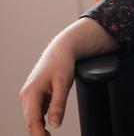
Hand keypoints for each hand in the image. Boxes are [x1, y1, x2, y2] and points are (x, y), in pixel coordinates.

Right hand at [20, 19, 116, 134]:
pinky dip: (42, 118)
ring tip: (50, 134)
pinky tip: (51, 118)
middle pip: (31, 121)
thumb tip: (54, 125)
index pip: (32, 121)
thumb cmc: (62, 63)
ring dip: (40, 126)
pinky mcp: (34, 95)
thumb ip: (58, 105)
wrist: (62, 49)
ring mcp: (29, 95)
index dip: (39, 135)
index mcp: (31, 92)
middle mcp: (27, 95)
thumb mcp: (63, 84)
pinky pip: (36, 111)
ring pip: (33, 117)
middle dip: (39, 133)